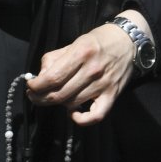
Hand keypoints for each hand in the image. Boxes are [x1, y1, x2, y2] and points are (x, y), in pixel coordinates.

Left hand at [27, 13, 143, 125]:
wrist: (129, 41)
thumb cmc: (99, 41)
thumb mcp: (74, 43)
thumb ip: (54, 59)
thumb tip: (39, 77)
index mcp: (81, 53)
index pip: (52, 77)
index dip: (36, 86)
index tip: (31, 86)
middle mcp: (92, 70)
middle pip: (59, 94)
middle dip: (41, 97)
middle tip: (35, 95)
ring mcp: (103, 84)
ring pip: (71, 104)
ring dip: (58, 104)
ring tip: (55, 96)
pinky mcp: (112, 94)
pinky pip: (96, 115)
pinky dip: (82, 120)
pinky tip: (73, 114)